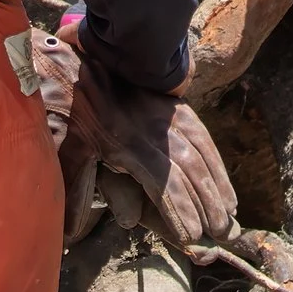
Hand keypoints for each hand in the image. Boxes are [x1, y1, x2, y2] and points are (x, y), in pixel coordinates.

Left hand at [60, 30, 237, 245]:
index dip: (180, 211)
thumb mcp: (63, 148)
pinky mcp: (171, 102)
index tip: (192, 236)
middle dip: (209, 204)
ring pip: (202, 151)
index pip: (164, 183)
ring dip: (218, 183)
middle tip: (221, 233)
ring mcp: (166, 114)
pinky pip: (200, 132)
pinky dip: (214, 157)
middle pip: (191, 170)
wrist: (75, 55)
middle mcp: (153, 130)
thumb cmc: (64, 105)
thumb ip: (72, 191)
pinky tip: (221, 176)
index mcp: (127, 144)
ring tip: (230, 212)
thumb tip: (70, 236)